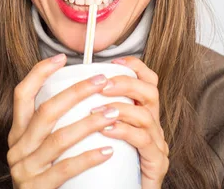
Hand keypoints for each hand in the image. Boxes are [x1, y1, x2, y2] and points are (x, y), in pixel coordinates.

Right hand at [7, 53, 118, 188]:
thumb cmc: (46, 178)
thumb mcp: (40, 150)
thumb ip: (53, 128)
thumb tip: (80, 96)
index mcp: (18, 133)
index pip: (22, 95)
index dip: (39, 74)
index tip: (61, 58)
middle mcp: (17, 148)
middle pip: (46, 112)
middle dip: (76, 93)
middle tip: (102, 81)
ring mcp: (25, 169)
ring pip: (58, 138)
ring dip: (88, 123)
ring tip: (112, 112)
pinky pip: (65, 169)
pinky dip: (87, 158)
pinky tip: (108, 152)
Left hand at [94, 56, 168, 188]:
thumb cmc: (106, 164)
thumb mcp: (101, 131)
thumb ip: (92, 111)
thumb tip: (66, 88)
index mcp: (140, 113)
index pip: (147, 81)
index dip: (135, 67)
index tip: (114, 60)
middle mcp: (152, 126)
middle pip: (150, 92)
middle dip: (125, 83)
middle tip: (101, 84)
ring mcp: (157, 144)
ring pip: (146, 116)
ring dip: (120, 108)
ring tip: (97, 108)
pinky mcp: (156, 164)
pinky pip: (144, 142)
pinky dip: (124, 132)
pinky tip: (107, 130)